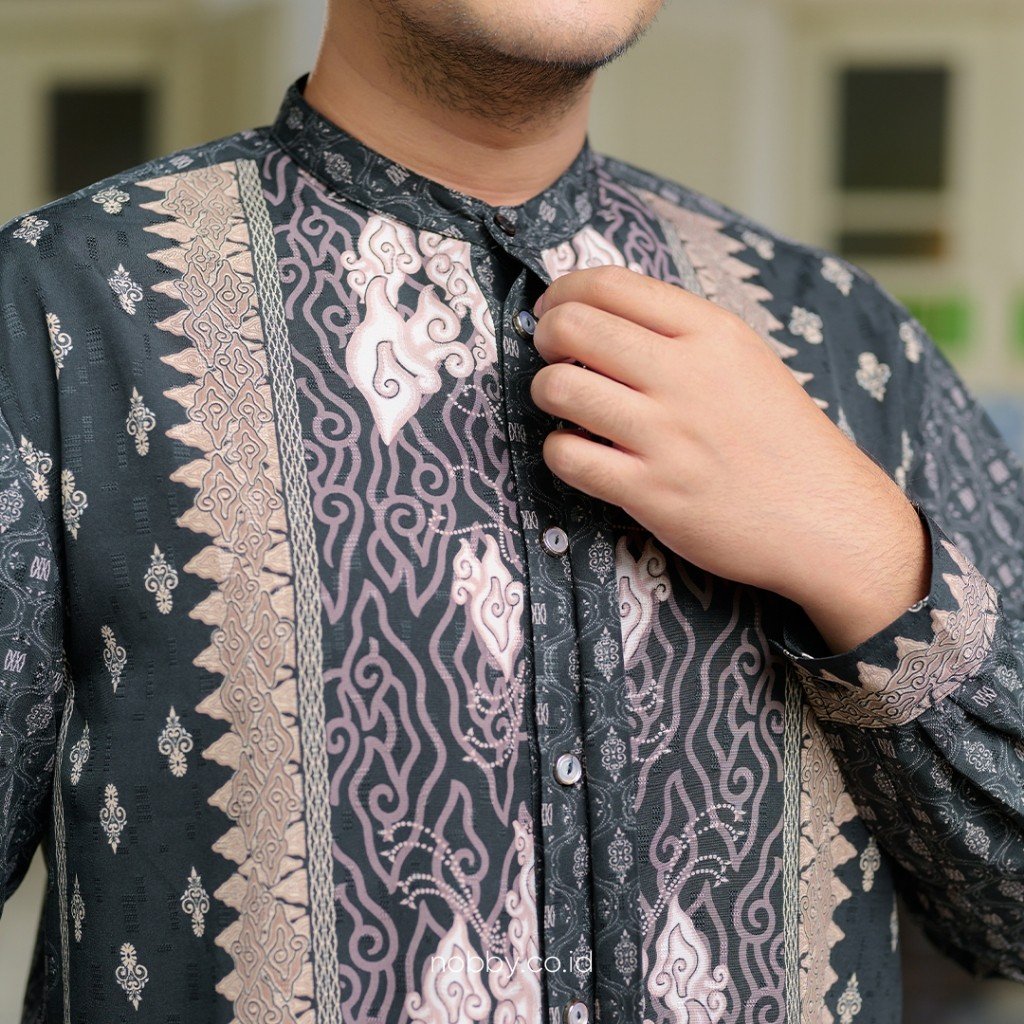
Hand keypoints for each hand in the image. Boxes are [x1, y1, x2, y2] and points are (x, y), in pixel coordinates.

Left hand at [529, 266, 929, 654]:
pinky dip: (558, 449)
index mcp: (711, 332)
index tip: (555, 310)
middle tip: (553, 356)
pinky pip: (566, 455)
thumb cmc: (780, 438)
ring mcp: (666, 436)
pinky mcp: (650, 492)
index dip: (563, 293)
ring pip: (558, 387)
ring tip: (566, 404)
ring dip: (546, 392)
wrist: (826, 519)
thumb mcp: (746, 360)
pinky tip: (580, 452)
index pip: (610, 284)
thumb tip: (600, 312)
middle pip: (572, 326)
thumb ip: (681, 333)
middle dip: (545, 336)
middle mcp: (686, 376)